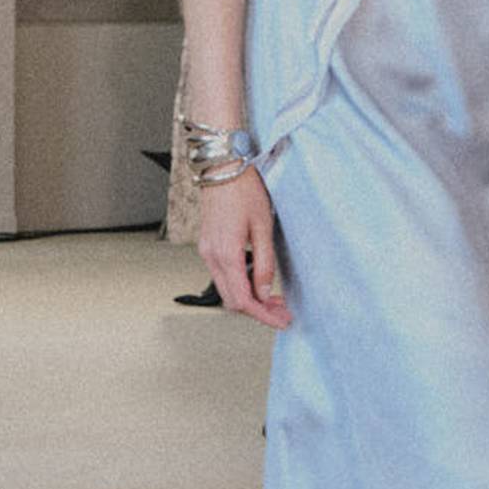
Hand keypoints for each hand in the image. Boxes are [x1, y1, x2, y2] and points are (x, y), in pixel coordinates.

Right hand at [196, 172, 290, 328]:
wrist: (220, 168)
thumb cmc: (243, 190)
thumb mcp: (263, 227)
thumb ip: (265, 263)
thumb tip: (266, 291)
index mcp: (226, 254)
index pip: (243, 300)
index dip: (263, 315)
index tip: (282, 321)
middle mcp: (211, 256)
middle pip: (232, 300)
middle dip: (258, 311)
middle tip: (282, 312)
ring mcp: (206, 251)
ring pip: (226, 289)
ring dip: (249, 298)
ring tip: (273, 298)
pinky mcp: (207, 245)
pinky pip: (221, 275)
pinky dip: (240, 284)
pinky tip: (256, 281)